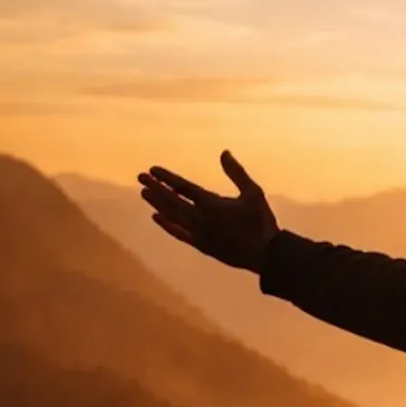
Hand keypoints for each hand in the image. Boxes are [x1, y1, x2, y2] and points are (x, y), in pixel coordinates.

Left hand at [137, 151, 279, 272]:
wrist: (265, 254)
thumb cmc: (261, 221)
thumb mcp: (253, 192)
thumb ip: (236, 172)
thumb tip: (224, 152)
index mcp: (211, 203)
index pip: (182, 187)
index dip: (166, 178)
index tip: (152, 170)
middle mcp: (200, 218)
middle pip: (171, 200)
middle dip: (155, 187)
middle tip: (140, 177)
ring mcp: (198, 232)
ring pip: (171, 215)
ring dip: (157, 203)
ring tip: (144, 193)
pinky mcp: (200, 245)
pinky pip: (178, 233)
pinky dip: (166, 224)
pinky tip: (156, 216)